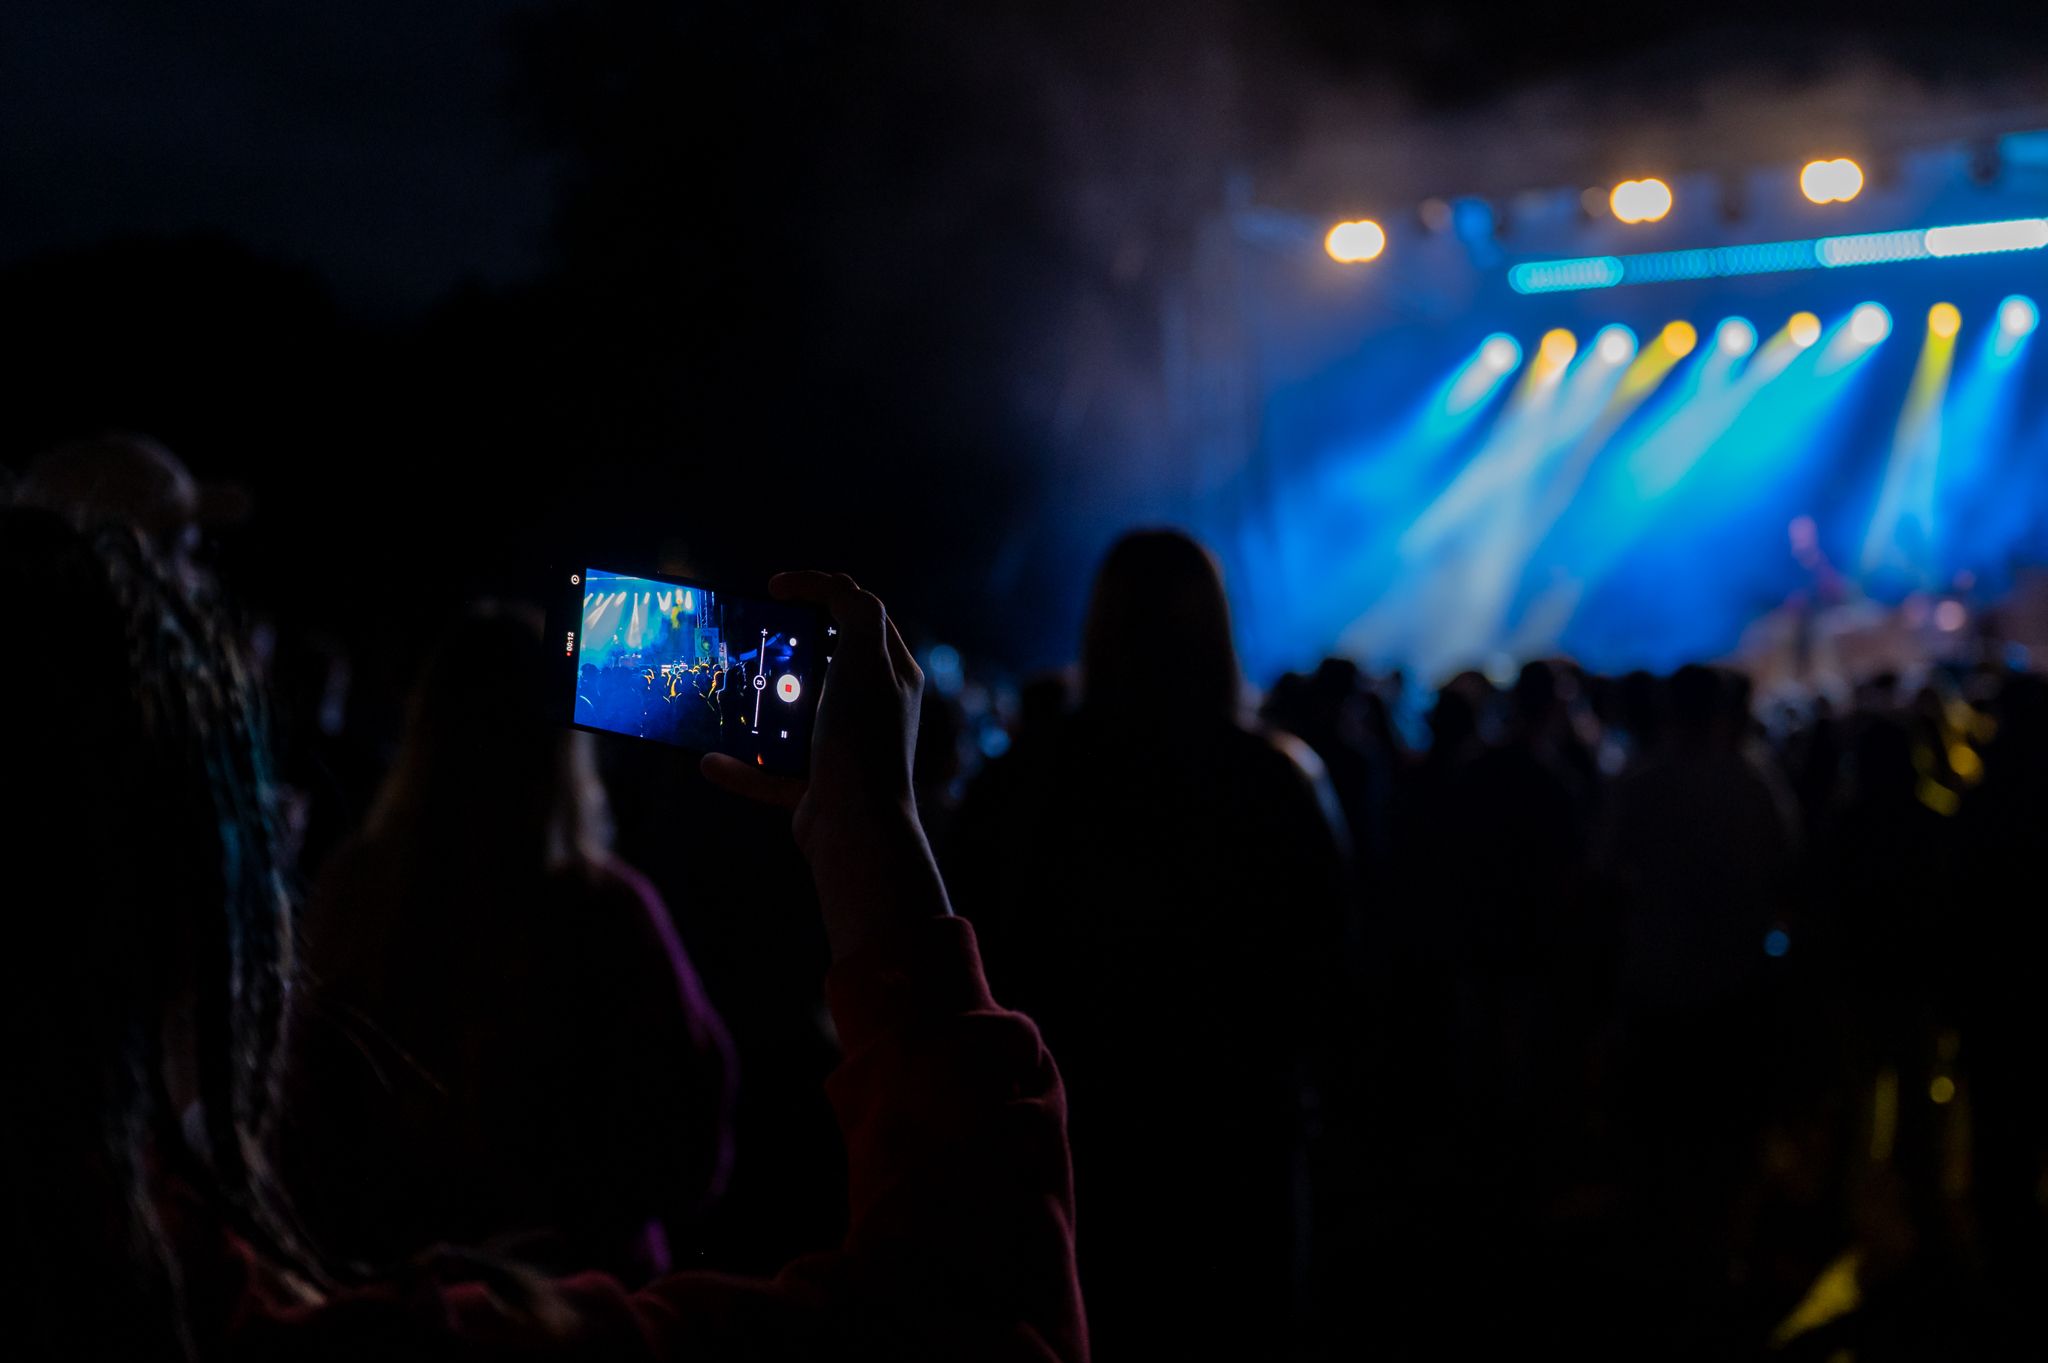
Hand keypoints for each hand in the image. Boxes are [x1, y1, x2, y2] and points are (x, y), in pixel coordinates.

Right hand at [702, 572, 950, 957]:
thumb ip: (854, 610)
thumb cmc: (863, 738)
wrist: (858, 829)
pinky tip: (711, 761)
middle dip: (784, 649)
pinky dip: (743, 768)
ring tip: (725, 692)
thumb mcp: (865, 659)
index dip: (819, 589)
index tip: (773, 588)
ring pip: (793, 718)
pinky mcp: (817, 788)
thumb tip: (830, 586)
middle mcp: (873, 709)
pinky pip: (772, 772)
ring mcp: (845, 749)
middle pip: (824, 662)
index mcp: (892, 674)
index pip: (860, 613)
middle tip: (747, 638)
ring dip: (757, 708)